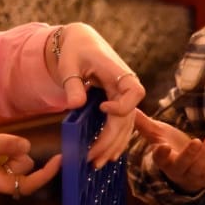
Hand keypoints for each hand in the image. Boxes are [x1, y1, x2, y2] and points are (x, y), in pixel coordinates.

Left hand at [50, 23, 143, 166]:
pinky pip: (121, 124)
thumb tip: (75, 105)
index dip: (122, 105)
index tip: (103, 108)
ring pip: (126, 125)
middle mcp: (125, 85)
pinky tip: (107, 155)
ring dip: (113, 145)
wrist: (81, 41)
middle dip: (111, 140)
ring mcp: (123, 95)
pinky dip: (115, 140)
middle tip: (92, 158)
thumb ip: (72, 84)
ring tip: (97, 163)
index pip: (134, 91)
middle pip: (127, 117)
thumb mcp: (69, 63)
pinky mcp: (118, 102)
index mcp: (117, 72)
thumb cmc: (75, 50)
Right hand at [133, 111, 204, 192]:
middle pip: (181, 166)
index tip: (162, 146)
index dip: (161, 154)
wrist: (184, 170)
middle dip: (189, 155)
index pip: (160, 159)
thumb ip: (144, 123)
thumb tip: (129, 107)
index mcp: (163, 161)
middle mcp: (177, 171)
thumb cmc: (170, 147)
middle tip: (196, 141)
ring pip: (198, 169)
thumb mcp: (158, 135)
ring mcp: (192, 177)